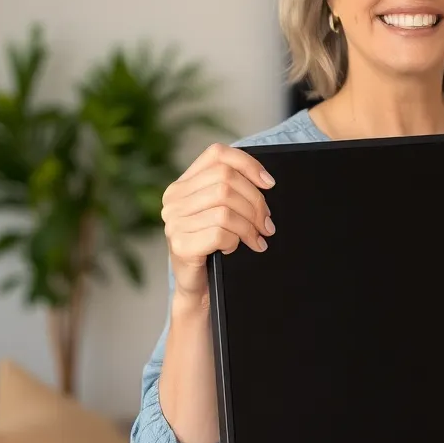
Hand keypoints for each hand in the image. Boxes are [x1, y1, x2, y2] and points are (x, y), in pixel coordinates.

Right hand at [161, 143, 275, 302]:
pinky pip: (220, 232)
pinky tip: (234, 249)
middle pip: (226, 182)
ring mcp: (174, 221)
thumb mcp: (222, 213)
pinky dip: (236, 241)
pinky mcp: (180, 244)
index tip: (269, 184)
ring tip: (257, 239)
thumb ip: (233, 192)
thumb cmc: (215, 247)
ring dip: (249, 225)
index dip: (248, 164)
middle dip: (255, 203)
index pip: (217, 155)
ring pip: (226, 208)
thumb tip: (266, 183)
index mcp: (184, 184)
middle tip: (266, 224)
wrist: (199, 287)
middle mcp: (174, 199)